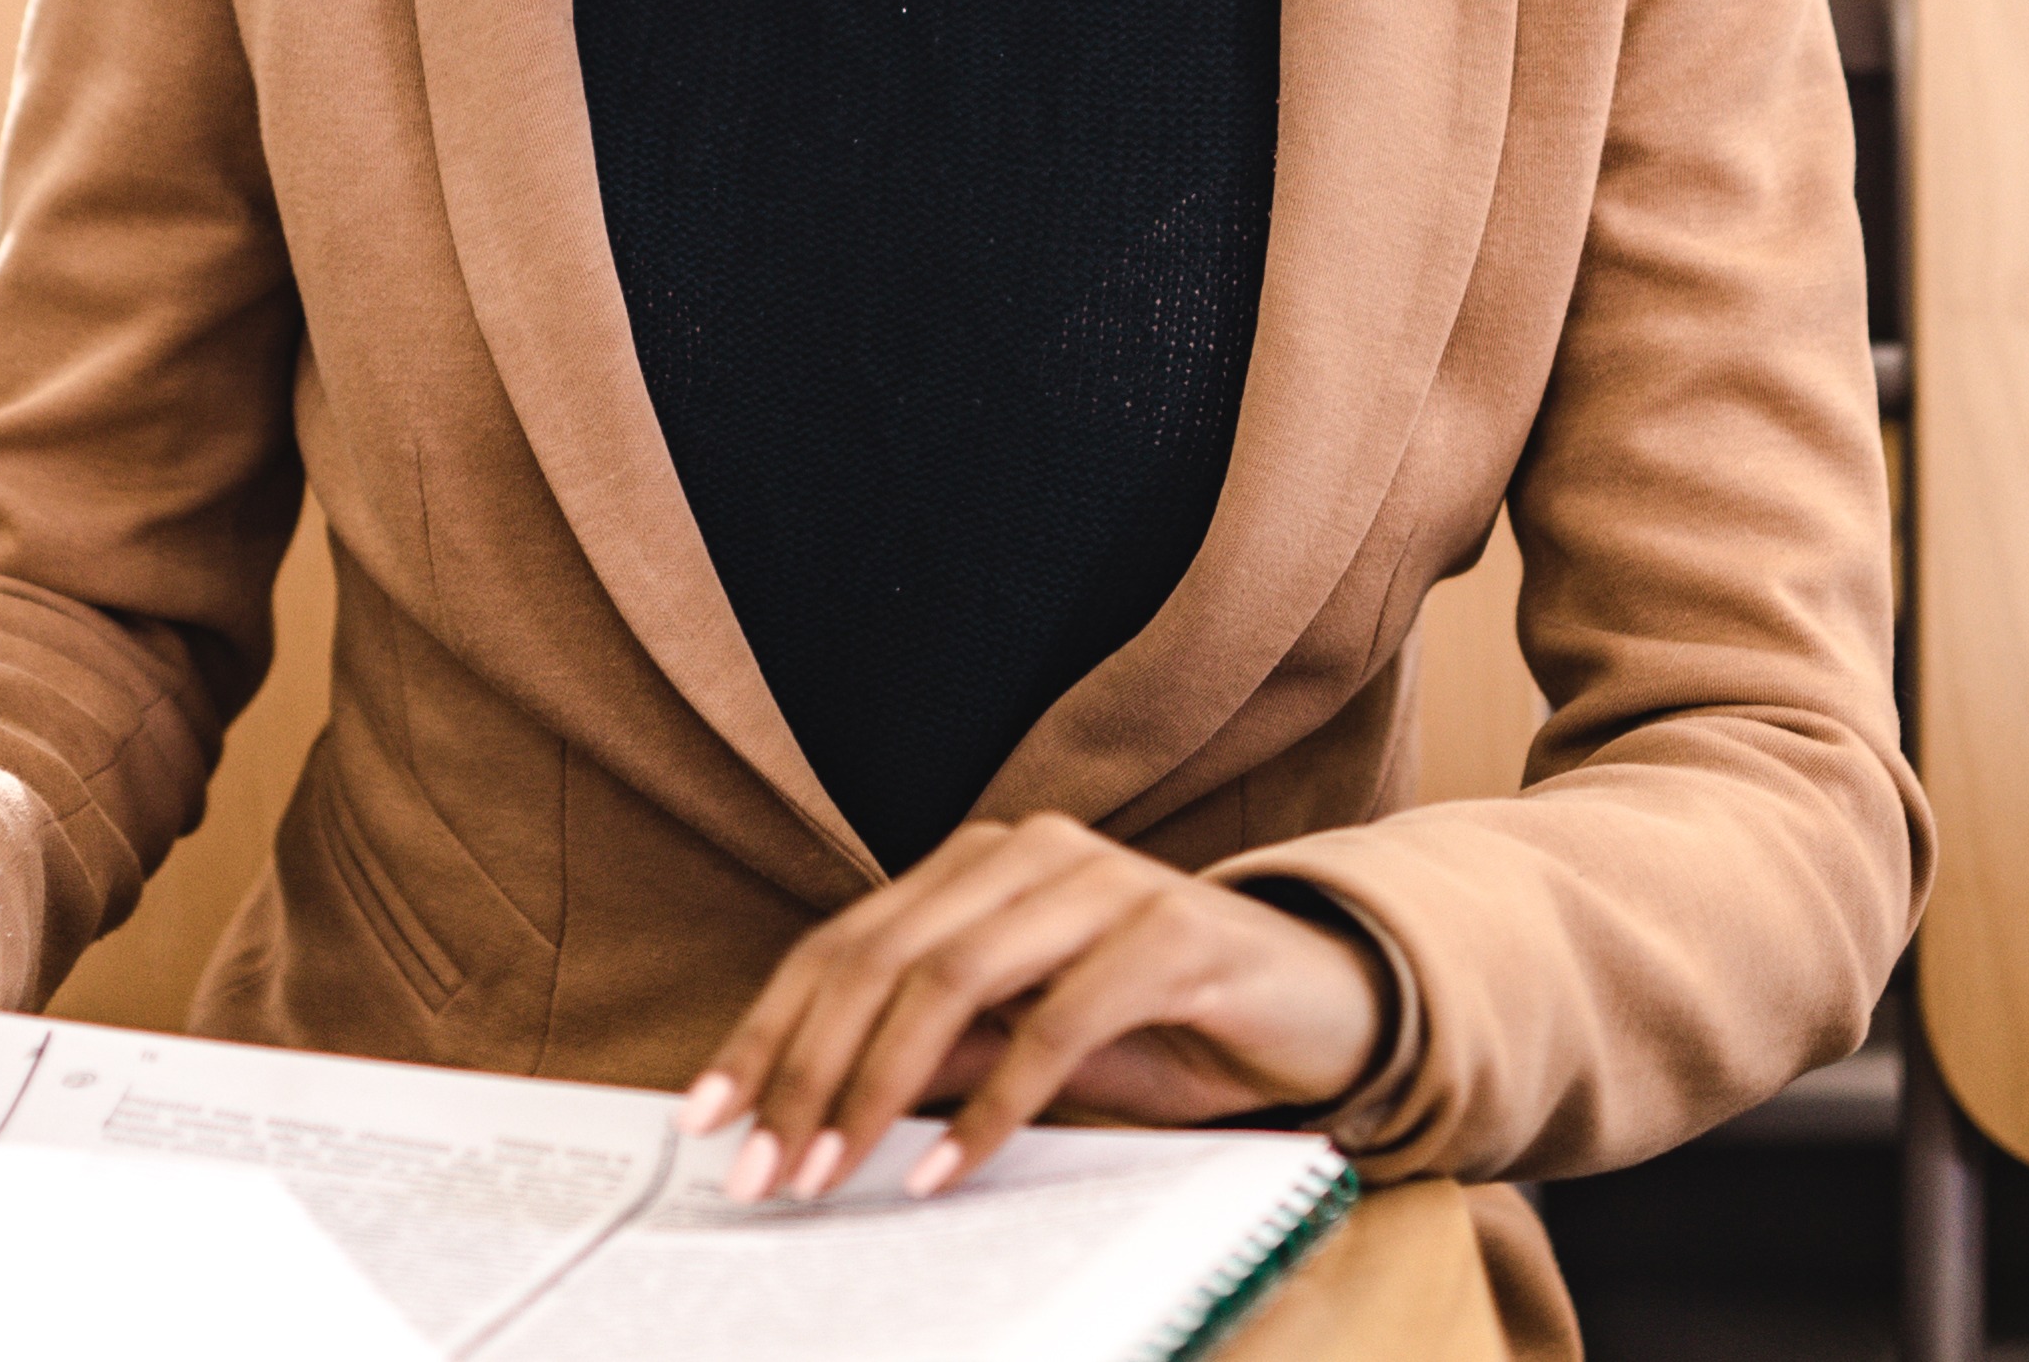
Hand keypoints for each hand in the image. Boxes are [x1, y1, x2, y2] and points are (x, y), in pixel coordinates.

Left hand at [674, 813, 1383, 1203]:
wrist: (1317, 1009)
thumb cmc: (1158, 1026)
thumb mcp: (1020, 1044)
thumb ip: (928, 1053)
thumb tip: (802, 1109)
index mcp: (979, 863)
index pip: (842, 944)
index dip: (767, 1032)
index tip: (711, 1117)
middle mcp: (1029, 852)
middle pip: (879, 959)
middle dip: (806, 1073)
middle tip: (763, 1171)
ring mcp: (1102, 881)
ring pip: (952, 979)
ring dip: (878, 1090)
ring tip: (833, 1175)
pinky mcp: (1170, 932)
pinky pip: (1058, 1022)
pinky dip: (992, 1106)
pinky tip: (948, 1169)